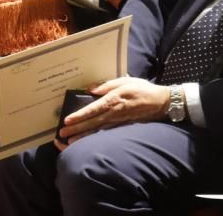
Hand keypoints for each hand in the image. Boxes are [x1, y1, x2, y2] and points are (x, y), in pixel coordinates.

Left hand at [55, 77, 169, 147]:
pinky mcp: (122, 126)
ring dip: (83, 136)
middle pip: (91, 122)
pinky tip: (86, 141)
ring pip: (97, 130)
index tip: (67, 120)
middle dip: (76, 128)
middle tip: (62, 134)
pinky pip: (105, 133)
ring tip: (69, 141)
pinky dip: (94, 138)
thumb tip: (91, 89)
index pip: (92, 109)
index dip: (79, 115)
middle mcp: (114, 113)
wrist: (160, 102)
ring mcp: (118, 122)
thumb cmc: (142, 89)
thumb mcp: (125, 80)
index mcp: (113, 100)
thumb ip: (107, 85)